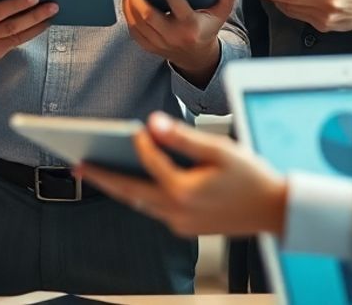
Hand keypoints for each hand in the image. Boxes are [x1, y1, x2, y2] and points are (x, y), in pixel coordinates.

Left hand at [77, 112, 287, 238]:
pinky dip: (139, 194)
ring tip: (94, 170)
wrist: (275, 211)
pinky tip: (130, 179)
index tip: (131, 129)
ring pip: (139, 203)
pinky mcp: (185, 228)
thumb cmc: (250, 176)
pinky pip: (153, 209)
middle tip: (76, 165)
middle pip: (129, 191)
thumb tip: (151, 123)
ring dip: (117, 187)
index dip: (139, 143)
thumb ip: (182, 137)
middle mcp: (177, 212)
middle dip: (101, 177)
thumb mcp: (219, 149)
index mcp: (184, 192)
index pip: (149, 163)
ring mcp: (180, 224)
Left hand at [122, 0, 235, 86]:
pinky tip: (127, 2)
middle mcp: (174, 37)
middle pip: (150, 17)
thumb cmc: (206, 30)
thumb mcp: (219, 16)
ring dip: (129, 5)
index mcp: (191, 28)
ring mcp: (160, 44)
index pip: (181, 13)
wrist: (196, 58)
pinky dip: (128, 17)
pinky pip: (134, 32)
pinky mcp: (150, 47)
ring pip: (138, 24)